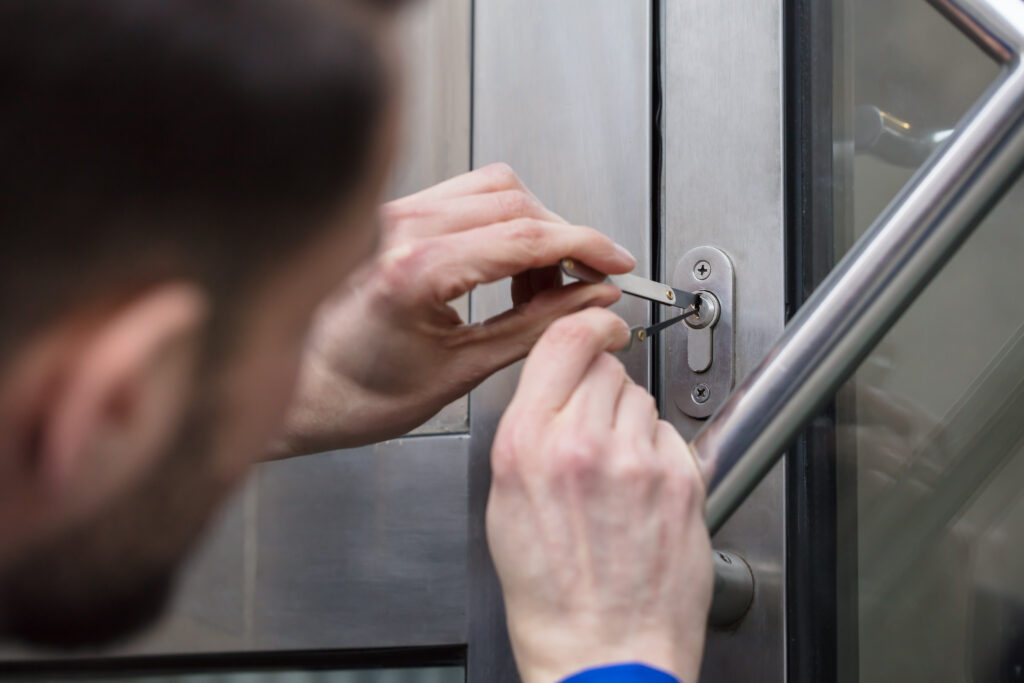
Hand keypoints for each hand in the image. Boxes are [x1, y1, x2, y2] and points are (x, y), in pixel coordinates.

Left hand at [271, 163, 634, 455]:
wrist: (302, 391)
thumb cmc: (357, 396)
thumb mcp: (460, 372)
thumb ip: (536, 328)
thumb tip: (591, 301)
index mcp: (415, 271)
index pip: (526, 235)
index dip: (585, 247)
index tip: (615, 263)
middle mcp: (400, 229)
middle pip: (515, 200)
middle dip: (564, 237)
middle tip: (586, 281)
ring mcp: (392, 216)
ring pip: (492, 188)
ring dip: (533, 225)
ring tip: (540, 281)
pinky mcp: (392, 217)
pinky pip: (463, 195)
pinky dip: (500, 221)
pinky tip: (504, 266)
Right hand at [487, 308, 712, 682]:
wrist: (603, 653)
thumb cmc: (550, 594)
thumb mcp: (505, 503)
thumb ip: (527, 433)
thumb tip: (554, 389)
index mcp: (526, 446)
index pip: (564, 341)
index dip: (587, 326)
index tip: (599, 329)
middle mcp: (582, 445)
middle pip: (606, 366)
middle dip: (600, 386)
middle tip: (594, 427)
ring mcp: (638, 462)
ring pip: (641, 398)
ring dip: (629, 420)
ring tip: (615, 474)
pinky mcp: (682, 482)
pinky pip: (669, 436)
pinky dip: (657, 453)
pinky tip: (640, 493)